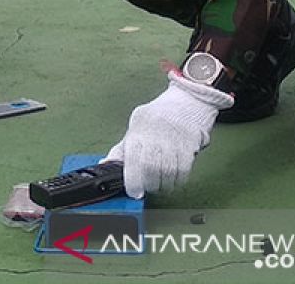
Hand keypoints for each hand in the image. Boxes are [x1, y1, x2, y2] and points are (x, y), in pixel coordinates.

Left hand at [104, 71, 232, 197]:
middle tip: (147, 188)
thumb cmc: (156, 118)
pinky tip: (173, 178)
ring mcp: (173, 141)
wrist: (185, 102)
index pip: (133, 160)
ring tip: (160, 183)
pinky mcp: (189, 146)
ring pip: (167, 173)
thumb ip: (121, 149)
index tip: (134, 192)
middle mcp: (155, 136)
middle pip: (151, 169)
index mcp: (138, 132)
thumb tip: (105, 165)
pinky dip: (177, 180)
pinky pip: (183, 171)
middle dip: (148, 184)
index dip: (133, 180)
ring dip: (163, 185)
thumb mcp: (134, 128)